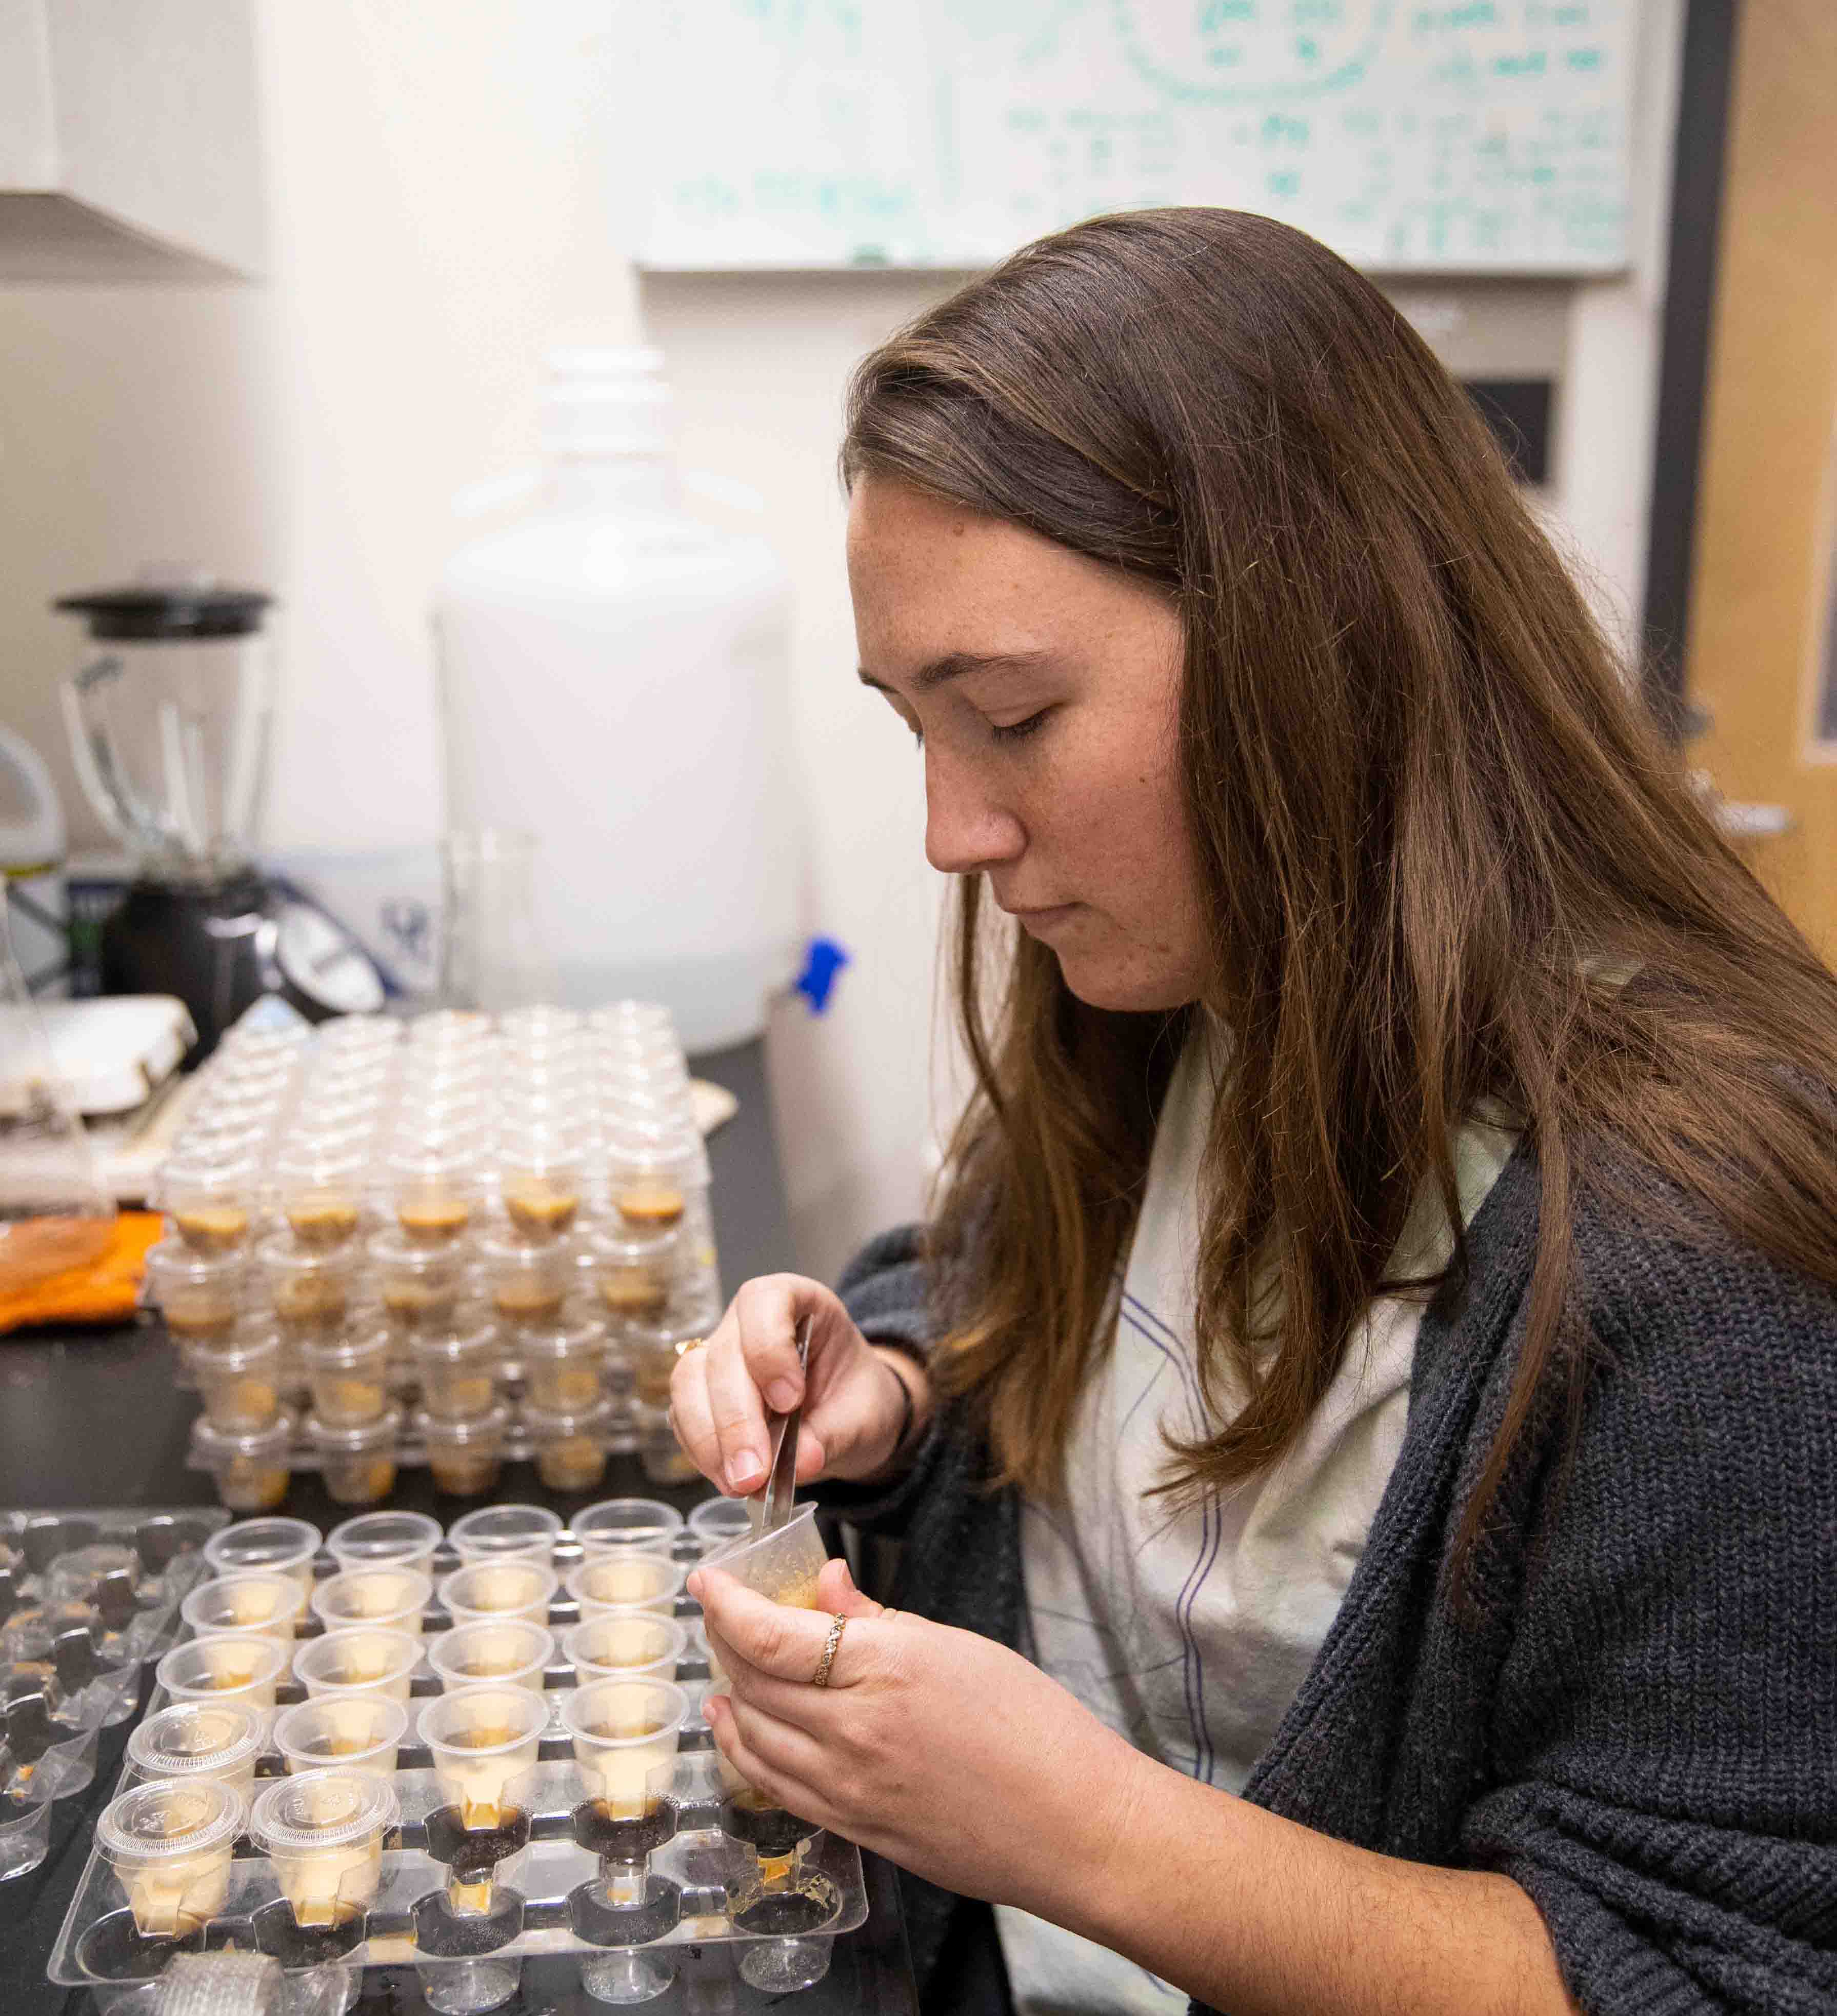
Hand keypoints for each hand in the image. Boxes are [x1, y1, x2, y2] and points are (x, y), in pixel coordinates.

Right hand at [668, 1274, 924, 1497]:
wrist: (849, 1418)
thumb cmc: (858, 1399)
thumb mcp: (865, 1416)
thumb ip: (834, 1435)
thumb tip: (801, 1462)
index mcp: (796, 1300)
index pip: (763, 1302)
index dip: (769, 1350)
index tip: (790, 1401)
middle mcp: (746, 1321)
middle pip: (722, 1355)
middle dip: (736, 1420)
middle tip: (755, 1472)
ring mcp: (718, 1355)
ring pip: (690, 1384)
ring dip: (710, 1440)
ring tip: (741, 1483)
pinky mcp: (701, 1395)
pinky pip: (684, 1417)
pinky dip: (702, 1452)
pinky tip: (728, 1479)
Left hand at [689, 1555, 1145, 1913]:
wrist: (1073, 1826)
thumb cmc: (1034, 1727)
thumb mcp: (958, 1647)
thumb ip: (878, 1618)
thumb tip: (825, 1582)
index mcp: (884, 1669)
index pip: (770, 1634)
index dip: (726, 1602)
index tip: (708, 1578)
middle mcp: (853, 1731)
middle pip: (752, 1681)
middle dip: (725, 1639)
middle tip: (721, 1611)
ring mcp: (847, 1789)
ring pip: (753, 1736)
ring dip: (730, 1694)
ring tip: (725, 1664)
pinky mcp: (853, 1829)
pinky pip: (775, 1786)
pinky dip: (746, 1749)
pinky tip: (742, 1727)